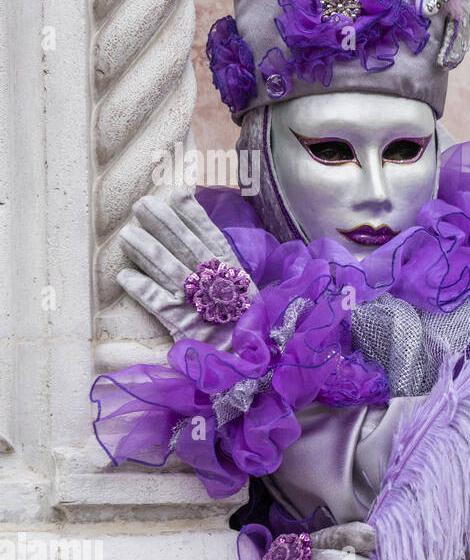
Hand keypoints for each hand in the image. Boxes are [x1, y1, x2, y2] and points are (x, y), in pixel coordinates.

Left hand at [117, 193, 255, 346]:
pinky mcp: (183, 325)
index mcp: (235, 274)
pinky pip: (158, 303)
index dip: (193, 215)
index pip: (211, 237)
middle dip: (163, 224)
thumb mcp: (248, 297)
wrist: (254, 364)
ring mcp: (199, 303)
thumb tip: (209, 252)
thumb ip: (229, 275)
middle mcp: (217, 284)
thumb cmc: (250, 329)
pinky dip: (141, 289)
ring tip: (127, 234)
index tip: (176, 194)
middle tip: (142, 205)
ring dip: (145, 250)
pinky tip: (125, 276)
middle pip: (185, 247)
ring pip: (168, 269)